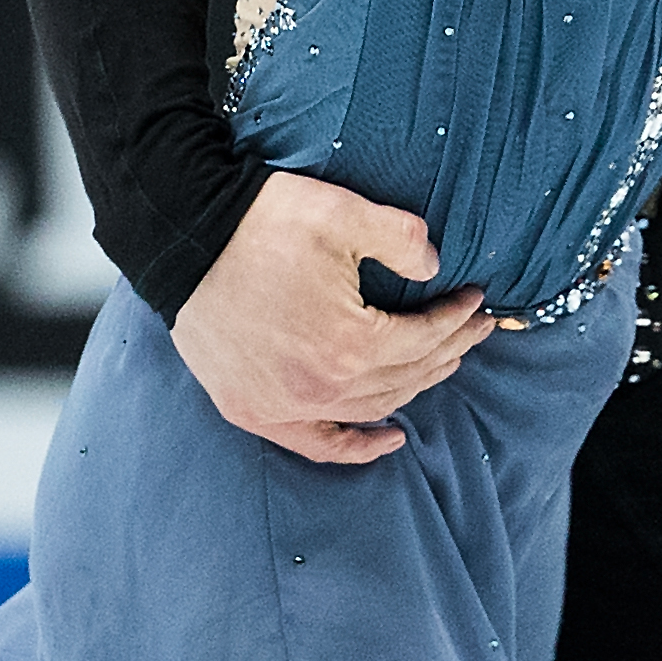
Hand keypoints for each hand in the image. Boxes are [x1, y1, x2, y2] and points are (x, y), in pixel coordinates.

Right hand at [171, 170, 493, 465]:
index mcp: (351, 344)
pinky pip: (317, 443)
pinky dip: (356, 447)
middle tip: (472, 328)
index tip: (477, 299)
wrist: (184, 236)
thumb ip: (402, 239)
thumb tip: (436, 266)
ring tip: (440, 361)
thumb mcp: (344, 213)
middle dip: (446, 350)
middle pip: (405, 377)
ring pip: (369, 409)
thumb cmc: (262, 222)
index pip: (423, 339)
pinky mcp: (252, 409)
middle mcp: (322, 388)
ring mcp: (284, 406)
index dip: (456, 318)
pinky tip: (388, 438)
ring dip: (412, 387)